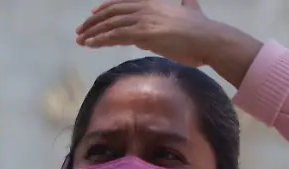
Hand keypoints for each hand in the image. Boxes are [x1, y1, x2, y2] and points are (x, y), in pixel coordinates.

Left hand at [75, 0, 219, 66]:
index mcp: (153, 2)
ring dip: (93, 32)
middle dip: (93, 22)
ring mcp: (144, 20)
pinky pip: (116, 36)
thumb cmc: (201, 31)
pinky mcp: (144, 34)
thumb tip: (181, 6)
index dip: (105, 8)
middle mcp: (145, 7)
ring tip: (80, 40)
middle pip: (112, 12)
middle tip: (80, 31)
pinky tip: (91, 44)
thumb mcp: (190, 12)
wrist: (208, 38)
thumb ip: (184, 6)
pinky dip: (101, 40)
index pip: (122, 3)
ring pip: (111, 24)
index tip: (92, 15)